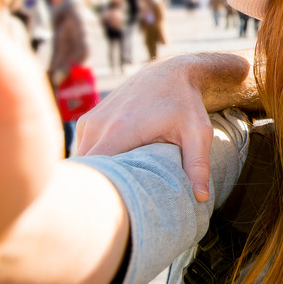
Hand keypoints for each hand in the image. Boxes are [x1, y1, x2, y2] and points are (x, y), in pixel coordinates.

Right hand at [75, 55, 214, 201]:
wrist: (171, 72)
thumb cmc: (186, 104)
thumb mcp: (198, 133)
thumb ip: (197, 165)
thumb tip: (201, 198)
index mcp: (120, 131)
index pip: (95, 173)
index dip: (99, 194)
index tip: (110, 212)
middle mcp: (98, 125)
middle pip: (85, 171)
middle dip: (96, 190)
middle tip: (113, 210)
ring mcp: (89, 122)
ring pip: (81, 162)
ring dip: (95, 176)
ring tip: (115, 191)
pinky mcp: (88, 121)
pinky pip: (82, 150)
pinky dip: (94, 163)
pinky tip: (113, 171)